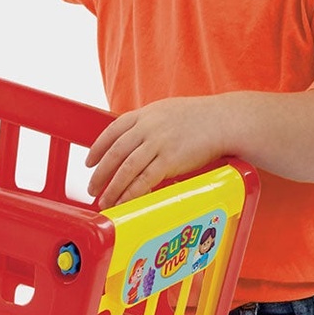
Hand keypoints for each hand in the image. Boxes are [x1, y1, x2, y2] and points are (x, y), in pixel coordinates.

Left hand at [85, 98, 225, 206]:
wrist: (224, 120)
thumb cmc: (200, 118)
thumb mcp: (167, 111)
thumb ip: (149, 124)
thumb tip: (134, 140)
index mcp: (145, 114)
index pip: (112, 131)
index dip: (97, 148)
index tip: (88, 162)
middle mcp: (148, 128)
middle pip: (115, 153)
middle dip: (100, 174)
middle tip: (92, 189)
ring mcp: (158, 143)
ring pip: (126, 169)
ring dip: (112, 188)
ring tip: (104, 202)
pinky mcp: (170, 160)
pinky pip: (145, 180)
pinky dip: (131, 193)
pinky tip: (124, 203)